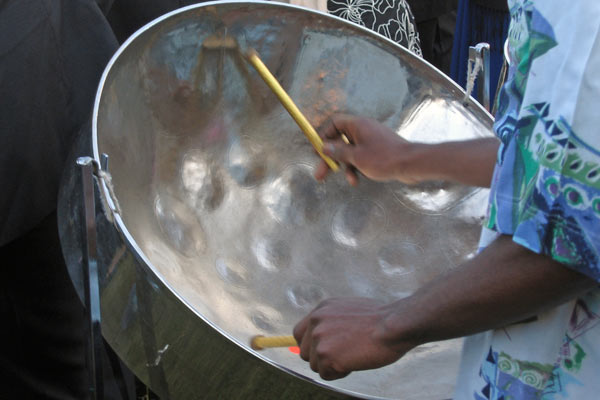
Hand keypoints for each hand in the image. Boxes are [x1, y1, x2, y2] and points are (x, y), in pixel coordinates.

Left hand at [292, 297, 412, 379]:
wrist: (393, 325)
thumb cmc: (380, 319)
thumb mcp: (349, 309)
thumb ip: (332, 321)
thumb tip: (324, 338)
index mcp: (321, 309)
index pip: (299, 333)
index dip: (310, 346)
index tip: (323, 351)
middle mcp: (316, 321)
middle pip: (305, 352)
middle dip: (321, 358)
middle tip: (343, 355)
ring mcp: (320, 339)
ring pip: (315, 365)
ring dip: (332, 366)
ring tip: (353, 355)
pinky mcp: (327, 356)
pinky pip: (326, 374)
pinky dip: (339, 373)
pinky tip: (355, 362)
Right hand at [315, 114, 421, 185]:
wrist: (411, 164)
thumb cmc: (383, 158)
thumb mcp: (356, 157)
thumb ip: (338, 152)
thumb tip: (324, 147)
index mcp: (357, 125)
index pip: (335, 123)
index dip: (324, 136)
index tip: (319, 151)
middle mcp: (364, 130)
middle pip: (341, 141)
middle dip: (331, 159)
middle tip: (320, 174)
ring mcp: (372, 140)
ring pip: (351, 152)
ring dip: (346, 167)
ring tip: (348, 181)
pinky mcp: (379, 151)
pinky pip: (362, 157)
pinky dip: (358, 167)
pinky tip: (358, 180)